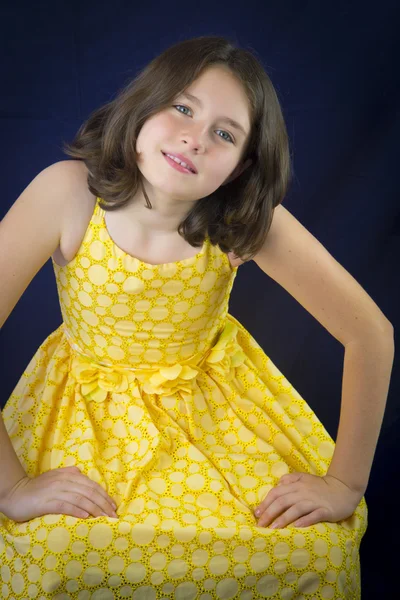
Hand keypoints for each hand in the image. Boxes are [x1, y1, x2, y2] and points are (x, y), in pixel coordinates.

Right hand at [0, 466, 117, 522]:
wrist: (16, 494)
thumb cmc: (37, 488)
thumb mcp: (55, 477)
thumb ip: (69, 474)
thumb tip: (81, 473)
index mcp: (69, 475)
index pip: (92, 485)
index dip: (105, 496)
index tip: (114, 507)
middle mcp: (65, 481)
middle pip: (89, 492)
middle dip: (104, 504)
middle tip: (113, 516)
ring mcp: (56, 491)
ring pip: (81, 499)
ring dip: (95, 509)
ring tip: (105, 518)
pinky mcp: (47, 502)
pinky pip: (66, 505)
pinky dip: (78, 510)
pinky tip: (86, 516)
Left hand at [254, 472, 362, 528]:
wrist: (343, 488)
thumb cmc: (320, 486)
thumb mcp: (303, 478)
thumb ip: (289, 479)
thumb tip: (276, 485)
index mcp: (296, 484)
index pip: (277, 492)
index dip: (265, 503)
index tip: (256, 514)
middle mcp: (303, 492)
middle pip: (283, 501)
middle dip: (269, 513)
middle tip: (260, 525)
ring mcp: (314, 501)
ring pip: (295, 509)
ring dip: (283, 519)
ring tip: (273, 529)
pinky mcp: (325, 510)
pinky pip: (313, 515)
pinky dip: (304, 521)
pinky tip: (296, 528)